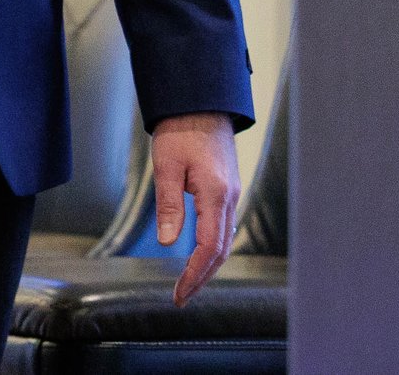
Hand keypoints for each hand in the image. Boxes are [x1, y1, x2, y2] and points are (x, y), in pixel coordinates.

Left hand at [151, 112, 241, 305]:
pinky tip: (201, 253)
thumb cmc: (180, 129)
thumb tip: (170, 242)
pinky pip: (224, 225)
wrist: (200, 102)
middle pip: (221, 250)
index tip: (179, 293)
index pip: (208, 248)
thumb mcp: (166, 166)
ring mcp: (232, 192)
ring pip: (225, 239)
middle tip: (183, 296)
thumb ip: (169, 205)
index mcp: (215, 194)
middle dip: (203, 276)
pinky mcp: (228, 187)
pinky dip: (214, 245)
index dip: (194, 274)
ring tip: (189, 282)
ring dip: (209, 263)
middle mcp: (230, 197)